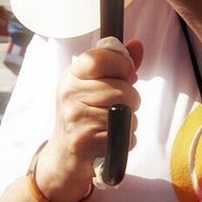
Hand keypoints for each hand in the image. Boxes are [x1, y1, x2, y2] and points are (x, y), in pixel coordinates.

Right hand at [41, 38, 143, 201]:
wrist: (64, 156)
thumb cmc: (84, 116)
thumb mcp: (94, 86)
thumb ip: (117, 65)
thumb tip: (137, 45)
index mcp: (72, 75)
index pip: (100, 57)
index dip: (122, 65)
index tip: (124, 74)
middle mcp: (70, 93)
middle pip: (123, 89)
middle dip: (131, 100)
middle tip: (117, 107)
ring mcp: (75, 117)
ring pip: (127, 114)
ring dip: (128, 123)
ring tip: (111, 125)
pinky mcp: (84, 141)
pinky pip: (124, 137)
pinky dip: (124, 141)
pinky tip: (109, 141)